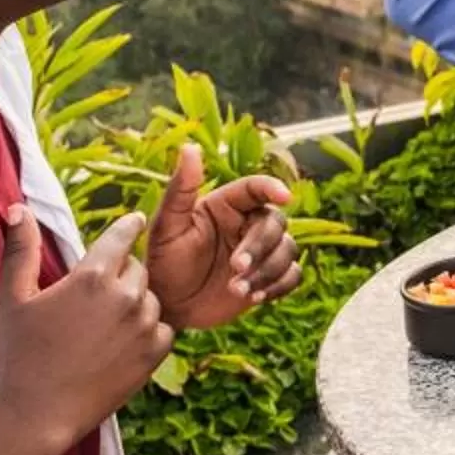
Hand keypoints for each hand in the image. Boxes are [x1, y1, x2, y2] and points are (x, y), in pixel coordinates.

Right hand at [0, 208, 171, 449]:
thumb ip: (21, 249)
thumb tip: (20, 208)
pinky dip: (148, 330)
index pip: (123, 235)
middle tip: (99, 293)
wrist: (39, 412)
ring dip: (135, 302)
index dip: (128, 226)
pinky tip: (122, 342)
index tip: (135, 221)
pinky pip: (162, 326)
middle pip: (136, 267)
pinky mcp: (155, 352)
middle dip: (122, 273)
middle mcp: (126, 296)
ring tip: (104, 323)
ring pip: (151, 297)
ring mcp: (144, 325)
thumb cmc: (21, 353)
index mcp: (93, 276)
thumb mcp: (13, 297)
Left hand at [146, 144, 300, 330]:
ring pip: (288, 250)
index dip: (273, 188)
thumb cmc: (162, 263)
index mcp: (226, 206)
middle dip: (260, 246)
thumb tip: (189, 147)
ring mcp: (261, 252)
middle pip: (276, 222)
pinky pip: (292, 275)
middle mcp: (247, 224)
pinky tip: (255, 297)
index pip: (256, 188)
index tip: (285, 197)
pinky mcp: (269, 278)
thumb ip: (180, 189)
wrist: (168, 306)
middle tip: (236, 268)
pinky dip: (279, 286)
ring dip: (267, 271)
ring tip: (238, 290)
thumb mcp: (167, 227)